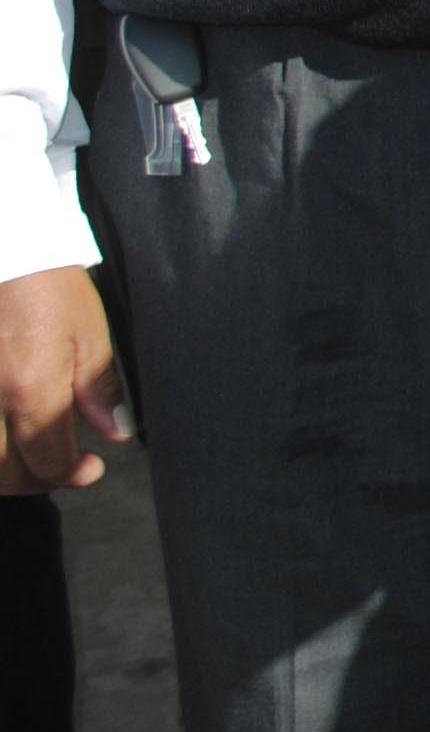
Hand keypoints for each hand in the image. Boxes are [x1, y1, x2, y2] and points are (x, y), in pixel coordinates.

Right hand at [0, 265, 125, 492]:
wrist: (6, 252)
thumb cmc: (48, 288)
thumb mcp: (90, 335)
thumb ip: (99, 391)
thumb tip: (115, 435)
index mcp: (29, 388)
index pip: (46, 462)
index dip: (71, 474)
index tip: (89, 468)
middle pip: (4, 472)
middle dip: (37, 479)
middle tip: (64, 467)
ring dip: (5, 470)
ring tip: (33, 456)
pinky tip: (6, 438)